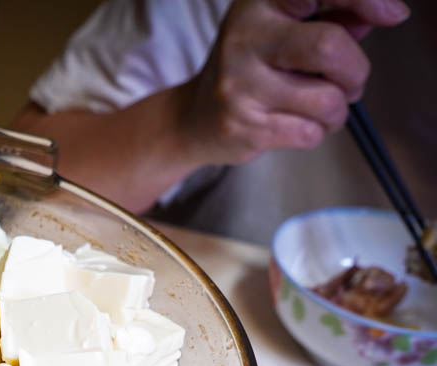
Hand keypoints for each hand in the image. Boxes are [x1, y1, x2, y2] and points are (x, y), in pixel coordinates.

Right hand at [176, 0, 409, 165]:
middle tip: (349, 82)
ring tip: (316, 108)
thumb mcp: (288, 28)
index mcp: (259, 2)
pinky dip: (315, 132)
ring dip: (337, 110)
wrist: (194, 118)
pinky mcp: (241, 124)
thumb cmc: (254, 68)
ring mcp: (238, 82)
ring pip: (327, 99)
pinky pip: (309, 132)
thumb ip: (336, 15)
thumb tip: (384, 12)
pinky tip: (294, 124)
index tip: (391, 14)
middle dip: (355, 72)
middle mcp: (244, 35)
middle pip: (329, 46)